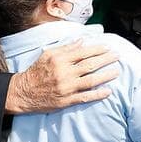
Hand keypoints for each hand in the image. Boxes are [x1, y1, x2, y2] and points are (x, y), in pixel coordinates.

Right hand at [4, 40, 119, 113]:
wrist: (23, 92)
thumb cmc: (36, 71)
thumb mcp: (48, 54)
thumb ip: (66, 48)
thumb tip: (81, 41)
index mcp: (60, 59)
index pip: (83, 52)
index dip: (97, 49)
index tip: (107, 47)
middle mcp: (64, 73)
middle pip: (90, 65)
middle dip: (105, 60)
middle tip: (117, 56)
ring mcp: (66, 88)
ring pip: (90, 81)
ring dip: (105, 76)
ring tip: (116, 71)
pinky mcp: (67, 100)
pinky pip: (85, 97)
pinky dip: (97, 95)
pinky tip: (108, 91)